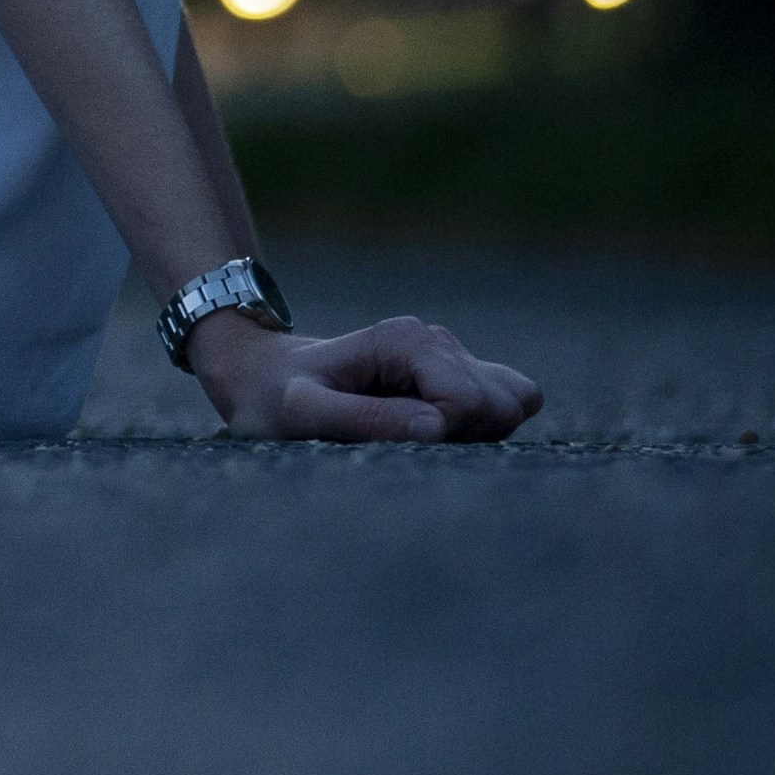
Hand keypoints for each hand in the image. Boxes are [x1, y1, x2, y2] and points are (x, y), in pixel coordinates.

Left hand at [188, 312, 543, 442]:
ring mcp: (450, 356)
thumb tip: (437, 429)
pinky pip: (504, 404)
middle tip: (401, 434)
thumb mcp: (302, 414)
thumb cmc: (274, 397)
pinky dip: (478, 428)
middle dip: (465, 433)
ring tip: (411, 431)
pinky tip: (427, 430)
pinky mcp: (456, 375)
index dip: (440, 432)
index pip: (468, 401)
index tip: (392, 433)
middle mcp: (436, 340)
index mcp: (406, 341)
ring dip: (474, 432)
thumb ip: (365, 421)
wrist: (263, 377)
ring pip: (511, 404)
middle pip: (501, 403)